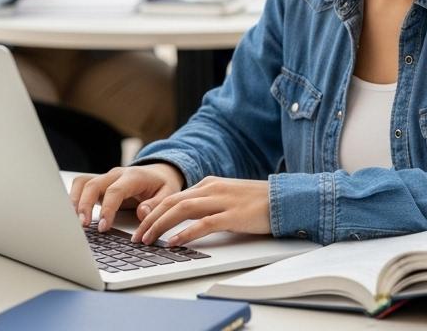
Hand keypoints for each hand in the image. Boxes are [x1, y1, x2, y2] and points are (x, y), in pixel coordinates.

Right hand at [70, 163, 184, 232]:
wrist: (159, 173)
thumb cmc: (162, 184)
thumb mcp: (169, 193)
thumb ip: (157, 204)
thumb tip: (142, 213)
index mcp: (134, 176)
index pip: (115, 191)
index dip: (107, 209)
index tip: (104, 226)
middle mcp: (116, 174)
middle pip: (93, 185)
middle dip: (85, 205)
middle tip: (83, 225)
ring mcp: (105, 178)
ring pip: (83, 184)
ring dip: (75, 201)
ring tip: (72, 222)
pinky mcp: (98, 184)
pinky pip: (81, 186)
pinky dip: (73, 198)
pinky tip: (72, 215)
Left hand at [133, 177, 271, 246]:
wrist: (287, 199)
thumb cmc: (260, 201)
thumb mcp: (229, 197)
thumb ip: (208, 202)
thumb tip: (186, 215)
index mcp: (211, 183)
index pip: (174, 196)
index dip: (154, 211)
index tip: (141, 225)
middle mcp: (213, 188)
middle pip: (172, 202)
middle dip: (150, 219)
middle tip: (138, 236)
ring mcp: (223, 201)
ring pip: (182, 210)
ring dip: (161, 225)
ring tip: (148, 240)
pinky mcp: (233, 215)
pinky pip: (203, 224)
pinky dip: (185, 233)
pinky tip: (174, 242)